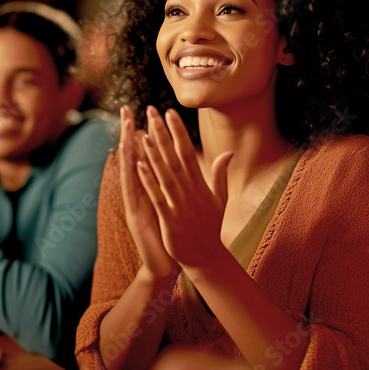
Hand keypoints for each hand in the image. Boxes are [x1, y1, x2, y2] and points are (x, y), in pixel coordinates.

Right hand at [118, 106, 178, 280]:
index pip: (146, 157)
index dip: (145, 134)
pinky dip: (133, 177)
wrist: (164, 264)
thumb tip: (178, 166)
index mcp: (150, 187)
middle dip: (130, 134)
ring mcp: (135, 203)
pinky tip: (133, 161)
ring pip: (129, 171)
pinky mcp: (135, 216)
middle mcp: (138, 192)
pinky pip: (133, 193)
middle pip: (133, 158)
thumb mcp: (173, 205)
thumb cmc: (170, 234)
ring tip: (128, 128)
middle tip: (128, 110)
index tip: (147, 114)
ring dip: (128, 149)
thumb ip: (174, 185)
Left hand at [135, 106, 232, 268]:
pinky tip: (139, 166)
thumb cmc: (210, 227)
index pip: (188, 152)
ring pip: (166, 174)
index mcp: (200, 184)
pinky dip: (149, 181)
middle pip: (175, 157)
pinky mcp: (170, 219)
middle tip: (152, 112)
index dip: (179, 132)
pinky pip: (158, 197)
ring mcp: (180, 204)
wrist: (206, 257)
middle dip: (163, 134)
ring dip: (154, 154)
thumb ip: (221, 175)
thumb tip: (229, 152)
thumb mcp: (220, 199)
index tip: (170, 112)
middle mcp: (190, 191)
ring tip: (143, 134)